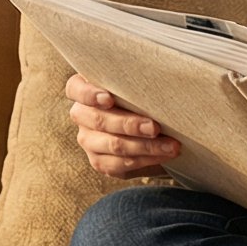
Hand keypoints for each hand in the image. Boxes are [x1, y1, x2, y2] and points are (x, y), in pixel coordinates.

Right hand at [65, 71, 180, 179]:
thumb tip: (159, 81)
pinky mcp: (100, 161)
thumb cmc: (141, 96)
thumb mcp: (136, 85)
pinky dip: (146, 160)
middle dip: (129, 124)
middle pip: (98, 120)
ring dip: (145, 146)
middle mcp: (81, 115)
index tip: (109, 99)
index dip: (90, 94)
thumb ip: (136, 83)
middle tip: (155, 127)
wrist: (149, 127)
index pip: (75, 89)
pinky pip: (119, 164)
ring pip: (112, 145)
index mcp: (83, 89)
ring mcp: (88, 140)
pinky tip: (164, 155)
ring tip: (171, 145)